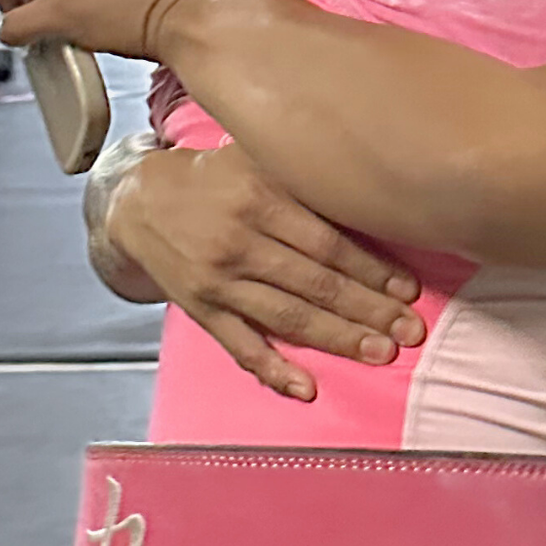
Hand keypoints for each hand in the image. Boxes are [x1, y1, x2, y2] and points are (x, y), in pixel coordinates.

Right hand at [102, 138, 424, 404]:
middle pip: (315, 283)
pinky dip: (274, 369)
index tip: (409, 289)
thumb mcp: (255, 157)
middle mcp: (239, 241)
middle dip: (368, 309)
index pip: (328, 241)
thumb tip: (374, 188)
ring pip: (288, 317)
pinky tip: (306, 388)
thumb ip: (304, 174)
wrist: (136, 202)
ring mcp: (218, 281)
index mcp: (259, 197)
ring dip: (338, 338)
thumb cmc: (212, 178)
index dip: (372, 268)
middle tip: (410, 330)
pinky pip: (241, 345)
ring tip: (380, 353)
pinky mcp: (201, 310)